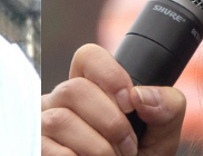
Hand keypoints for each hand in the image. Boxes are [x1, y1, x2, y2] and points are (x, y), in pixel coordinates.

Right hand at [41, 44, 185, 155]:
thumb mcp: (162, 134)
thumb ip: (166, 106)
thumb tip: (140, 96)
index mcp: (91, 87)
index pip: (88, 56)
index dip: (109, 74)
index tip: (130, 104)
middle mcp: (61, 100)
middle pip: (75, 89)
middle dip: (110, 123)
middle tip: (129, 148)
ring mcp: (42, 124)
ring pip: (61, 119)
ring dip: (97, 147)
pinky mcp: (35, 148)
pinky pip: (50, 149)